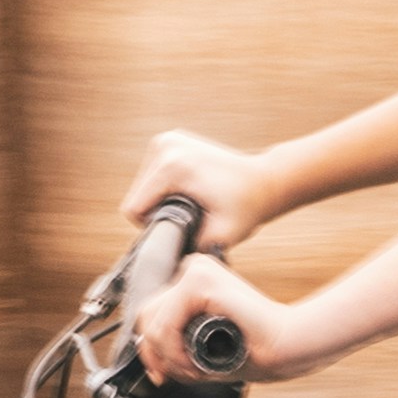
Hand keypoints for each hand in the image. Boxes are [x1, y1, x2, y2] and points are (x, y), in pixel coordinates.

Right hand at [121, 126, 286, 250]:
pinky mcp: (170, 140)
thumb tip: (163, 258)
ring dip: (160, 200)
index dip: (153, 227)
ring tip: (190, 203)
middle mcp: (166, 145)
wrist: (264, 181)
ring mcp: (167, 139)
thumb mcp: (219, 237)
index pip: (134, 209)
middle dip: (157, 212)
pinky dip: (165, 187)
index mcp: (172, 165)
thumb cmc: (246, 207)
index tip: (180, 228)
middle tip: (189, 216)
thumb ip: (187, 248)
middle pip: (136, 196)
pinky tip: (188, 190)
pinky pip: (152, 175)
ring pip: (142, 185)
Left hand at [135, 251, 312, 382]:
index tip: (163, 373)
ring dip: (169, 357)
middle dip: (156, 354)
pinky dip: (174, 352)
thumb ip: (174, 344)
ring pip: (152, 323)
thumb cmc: (252, 347)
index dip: (151, 348)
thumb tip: (146, 353)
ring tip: (194, 370)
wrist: (285, 345)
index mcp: (192, 279)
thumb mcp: (202, 344)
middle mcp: (192, 269)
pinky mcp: (199, 282)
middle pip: (146, 316)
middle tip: (182, 373)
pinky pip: (165, 326)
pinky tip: (194, 363)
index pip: (151, 312)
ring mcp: (195, 271)